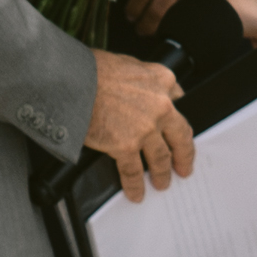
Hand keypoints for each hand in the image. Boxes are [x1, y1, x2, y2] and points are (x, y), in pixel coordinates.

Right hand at [86, 49, 193, 202]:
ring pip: (161, 158)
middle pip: (180, 136)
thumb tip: (151, 87)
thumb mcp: (129, 62)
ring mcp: (146, 128)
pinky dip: (135, 185)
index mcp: (163, 80)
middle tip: (184, 167)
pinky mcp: (126, 146)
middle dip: (184, 155)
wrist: (71, 80)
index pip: (179, 101)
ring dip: (162, 174)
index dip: (177, 119)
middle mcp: (161, 106)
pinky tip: (136, 193)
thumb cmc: (92, 69)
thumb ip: (145, 77)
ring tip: (162, 183)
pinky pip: (133, 171)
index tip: (177, 131)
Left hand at [124, 0, 256, 31]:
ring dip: (162, 25)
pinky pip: (202, 9)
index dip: (132, 5)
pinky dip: (189, 20)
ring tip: (155, 30)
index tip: (130, 12)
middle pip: (156, 3)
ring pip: (177, 10)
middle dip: (143, 20)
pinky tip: (182, 23)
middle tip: (139, 27)